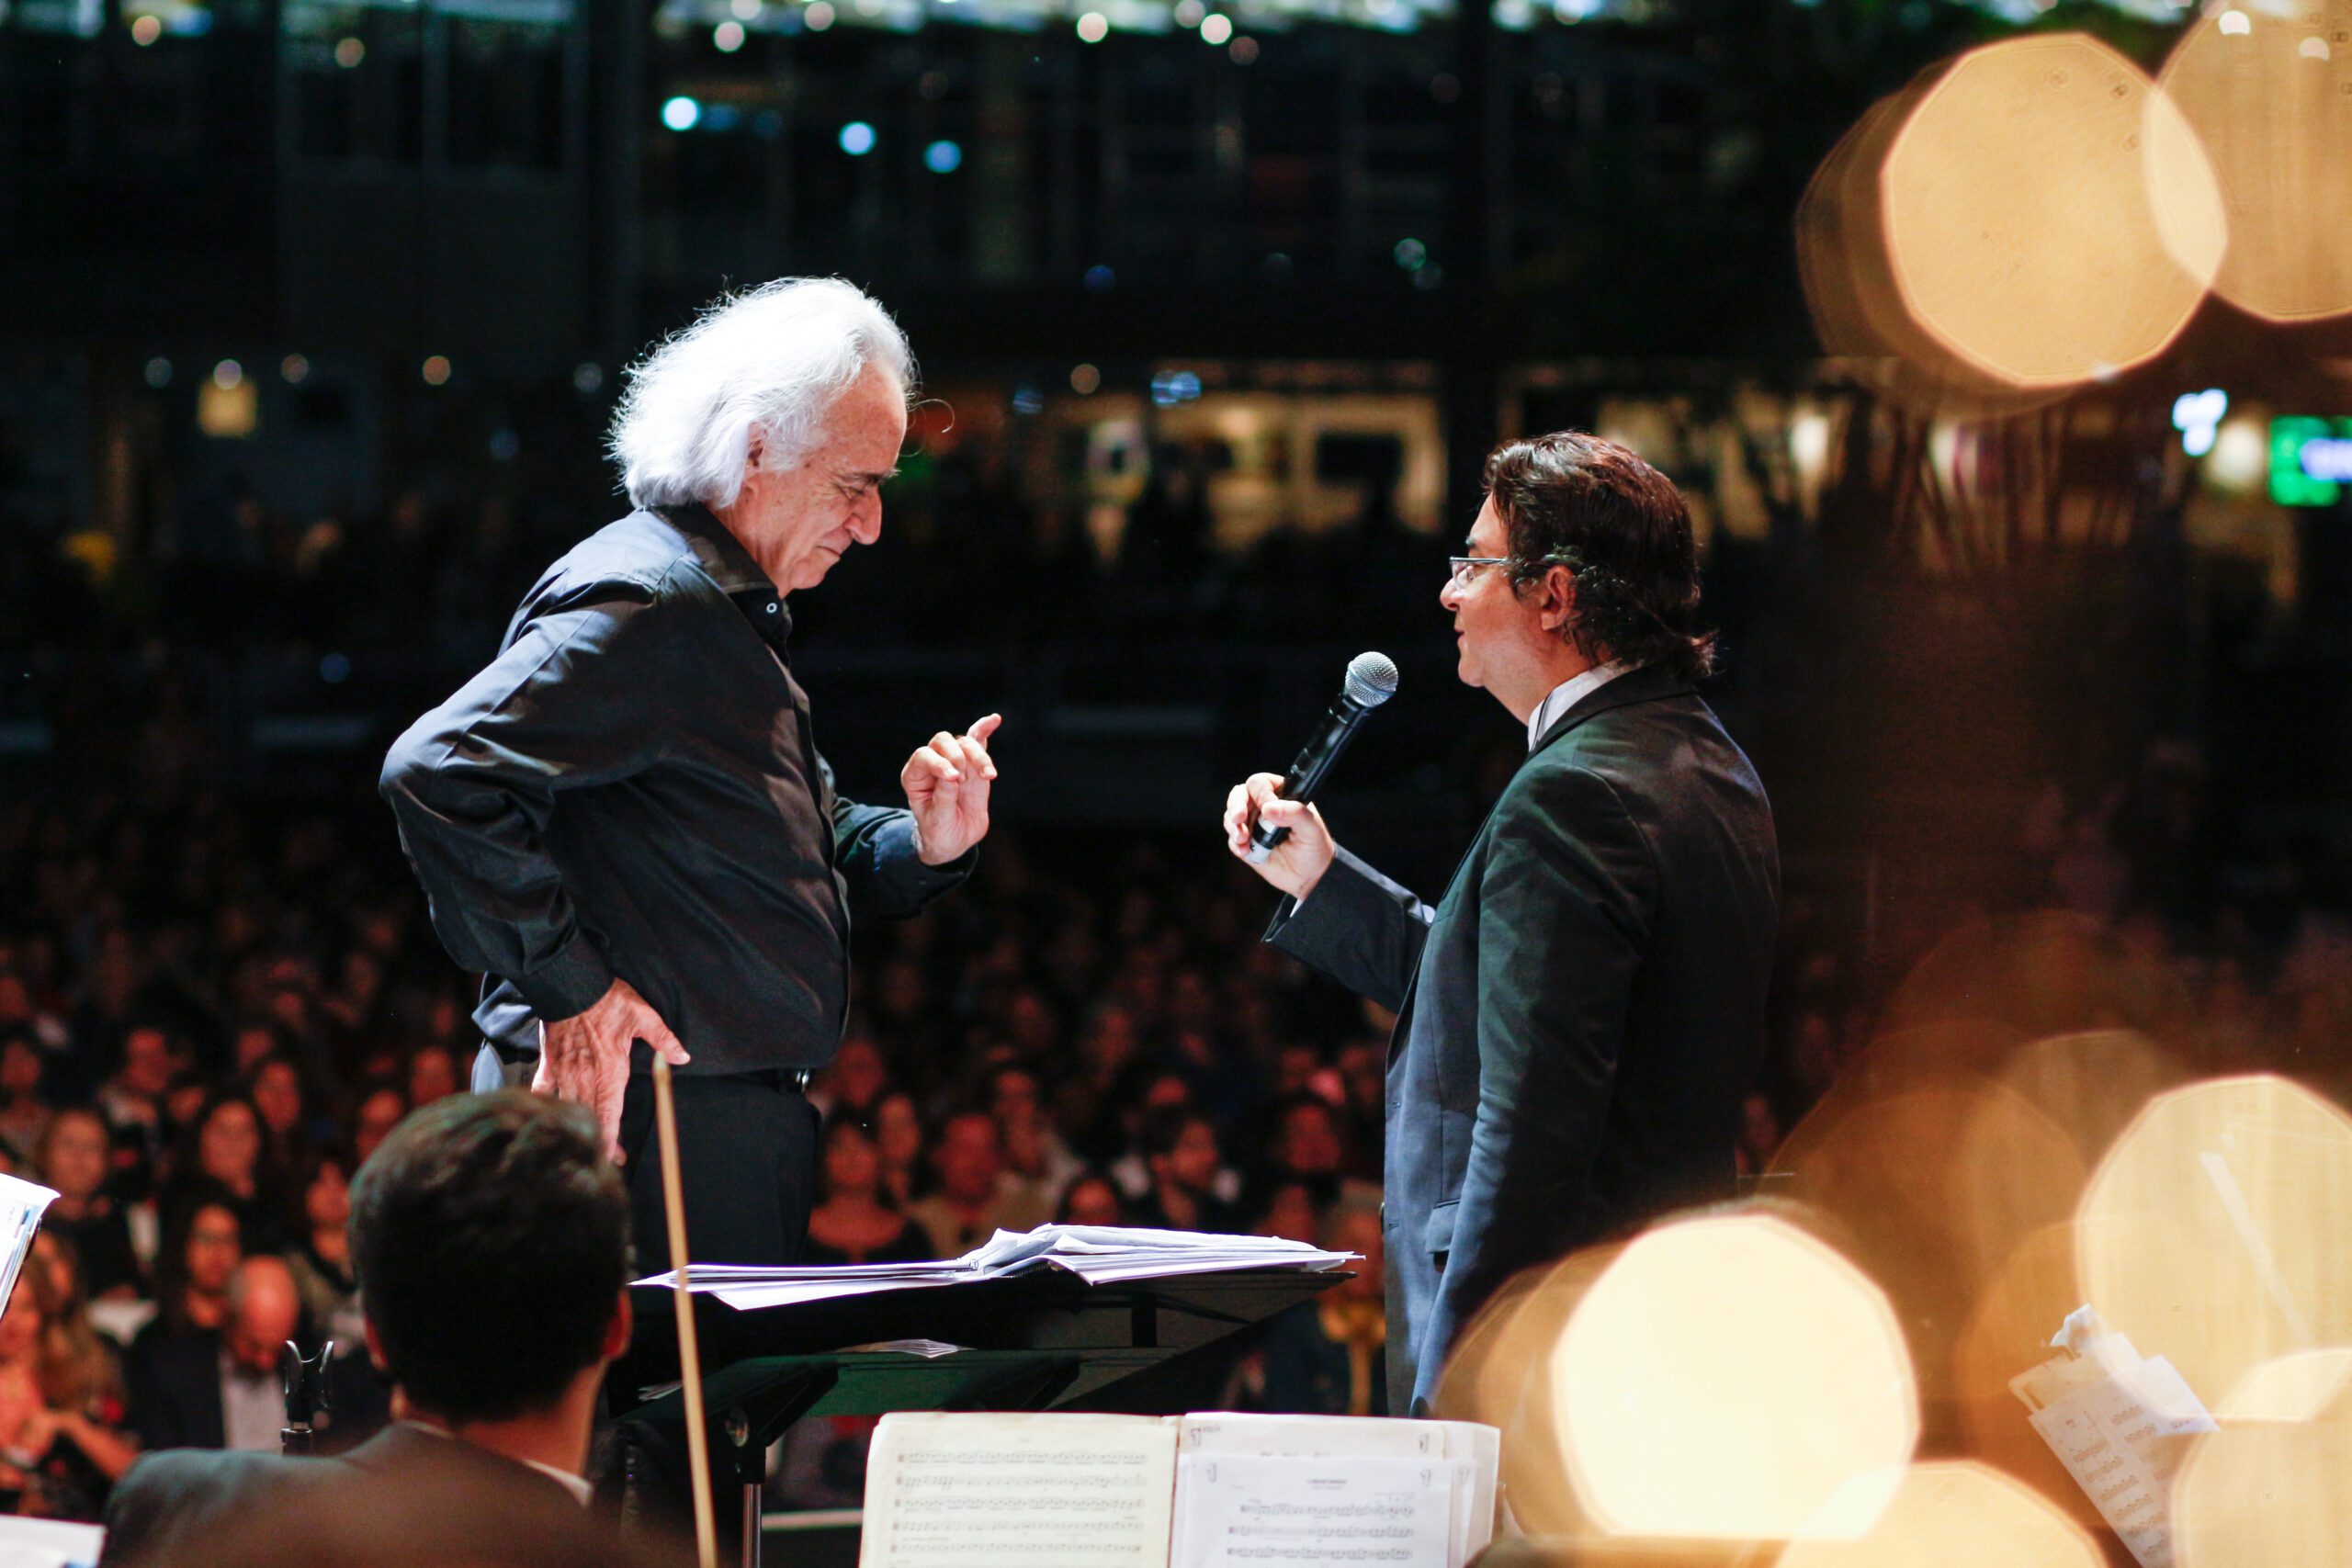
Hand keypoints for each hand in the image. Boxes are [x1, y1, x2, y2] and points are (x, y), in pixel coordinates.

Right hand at [536, 977, 687, 1163]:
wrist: (571, 983)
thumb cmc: (609, 1000)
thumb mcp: (644, 1016)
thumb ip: (663, 1040)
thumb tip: (682, 1057)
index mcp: (610, 1072)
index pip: (609, 1116)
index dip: (611, 1141)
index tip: (615, 1158)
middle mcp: (585, 1078)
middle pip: (589, 1119)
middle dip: (596, 1141)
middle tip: (604, 1158)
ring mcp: (565, 1072)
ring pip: (567, 1110)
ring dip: (574, 1129)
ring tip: (580, 1144)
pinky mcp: (549, 1063)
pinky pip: (542, 1090)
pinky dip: (544, 1105)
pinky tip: (547, 1117)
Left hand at [903, 713, 1001, 865]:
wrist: (954, 840)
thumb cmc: (939, 832)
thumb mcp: (938, 821)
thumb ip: (944, 798)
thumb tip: (952, 776)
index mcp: (915, 777)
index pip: (924, 756)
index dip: (939, 762)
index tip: (955, 779)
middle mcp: (934, 764)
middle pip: (943, 741)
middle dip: (957, 755)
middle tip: (964, 780)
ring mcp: (955, 762)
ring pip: (965, 742)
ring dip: (979, 756)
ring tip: (989, 776)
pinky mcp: (973, 765)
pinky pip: (978, 741)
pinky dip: (985, 729)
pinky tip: (994, 720)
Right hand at [1222, 772, 1336, 901]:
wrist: (1309, 877)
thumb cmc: (1315, 848)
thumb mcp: (1312, 829)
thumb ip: (1295, 813)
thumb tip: (1268, 808)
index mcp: (1282, 795)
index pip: (1261, 783)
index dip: (1260, 794)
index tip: (1266, 811)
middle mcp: (1264, 806)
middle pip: (1240, 794)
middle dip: (1235, 805)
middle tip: (1238, 819)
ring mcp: (1254, 824)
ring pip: (1231, 816)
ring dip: (1233, 827)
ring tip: (1244, 840)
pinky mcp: (1247, 842)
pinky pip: (1232, 839)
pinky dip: (1235, 845)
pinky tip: (1246, 852)